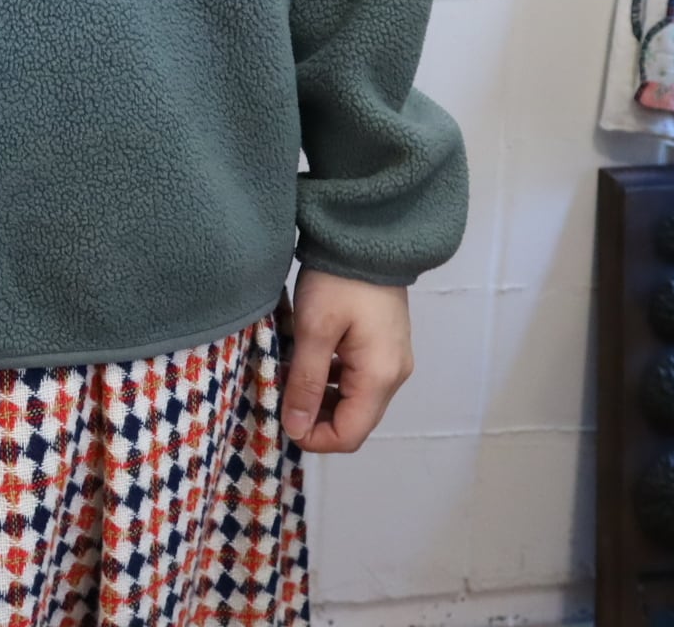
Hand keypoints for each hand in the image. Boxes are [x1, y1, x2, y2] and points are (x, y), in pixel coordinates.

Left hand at [274, 267, 413, 452]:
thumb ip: (305, 382)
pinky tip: (304, 358)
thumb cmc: (337, 282)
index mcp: (379, 377)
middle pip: (353, 419)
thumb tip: (296, 429)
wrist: (365, 236)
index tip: (280, 419)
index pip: (350, 435)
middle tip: (279, 393)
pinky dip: (329, 376)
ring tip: (287, 374)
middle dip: (314, 416)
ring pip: (352, 398)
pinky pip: (356, 376)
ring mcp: (391, 359)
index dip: (314, 437)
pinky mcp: (383, 344)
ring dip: (319, 395)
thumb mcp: (314, 330)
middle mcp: (393, 375)